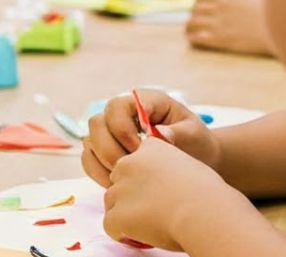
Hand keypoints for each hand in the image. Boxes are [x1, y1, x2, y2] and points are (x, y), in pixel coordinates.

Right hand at [83, 89, 218, 186]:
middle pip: (96, 123)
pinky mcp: (104, 152)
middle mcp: (121, 113)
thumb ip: (179, 132)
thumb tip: (161, 134)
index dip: (122, 129)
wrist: (195, 159)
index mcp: (142, 101)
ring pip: (89, 142)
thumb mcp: (194, 134)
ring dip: (105, 162)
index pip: (115, 107)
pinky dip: (100, 173)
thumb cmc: (196, 142)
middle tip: (133, 166)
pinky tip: (120, 183)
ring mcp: (110, 133)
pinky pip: (89, 160)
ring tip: (128, 177)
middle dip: (111, 148)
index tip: (141, 150)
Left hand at [103, 133, 252, 250]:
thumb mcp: (192, 167)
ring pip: (113, 202)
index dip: (147, 179)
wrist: (208, 214)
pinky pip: (110, 225)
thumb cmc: (212, 196)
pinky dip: (123, 233)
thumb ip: (171, 169)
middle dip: (132, 195)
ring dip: (128, 214)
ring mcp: (120, 188)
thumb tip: (165, 182)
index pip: (137, 161)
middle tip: (157, 210)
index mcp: (151, 148)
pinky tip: (143, 236)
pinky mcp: (117, 214)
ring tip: (153, 224)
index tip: (163, 191)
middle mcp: (129, 163)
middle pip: (120, 180)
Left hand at [186, 0, 273, 55]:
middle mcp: (219, 6)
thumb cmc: (269, 15)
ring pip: (191, 22)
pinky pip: (196, 37)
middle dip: (190, 14)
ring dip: (188, 26)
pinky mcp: (220, 38)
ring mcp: (219, 22)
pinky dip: (192, 37)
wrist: (279, 30)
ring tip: (188, 30)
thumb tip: (219, 0)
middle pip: (192, 8)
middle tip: (189, 20)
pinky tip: (192, 39)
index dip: (192, 1)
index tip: (188, 5)